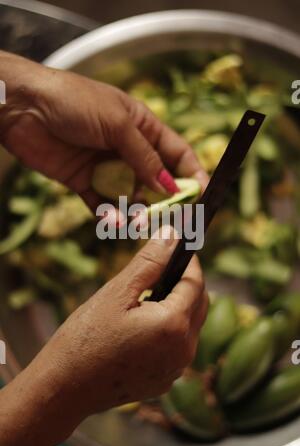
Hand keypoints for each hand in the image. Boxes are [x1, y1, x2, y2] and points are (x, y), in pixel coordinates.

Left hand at [0, 52, 208, 212]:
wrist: (23, 107)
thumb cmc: (74, 102)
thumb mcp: (118, 124)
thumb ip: (144, 157)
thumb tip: (170, 186)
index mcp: (143, 127)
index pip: (177, 154)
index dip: (192, 175)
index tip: (203, 197)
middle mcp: (127, 148)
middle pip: (156, 180)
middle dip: (165, 201)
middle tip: (171, 221)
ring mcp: (106, 167)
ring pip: (131, 197)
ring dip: (137, 212)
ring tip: (136, 222)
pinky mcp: (84, 182)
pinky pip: (103, 204)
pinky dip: (109, 215)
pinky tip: (112, 221)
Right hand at [0, 227, 207, 445]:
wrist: (65, 387)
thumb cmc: (86, 337)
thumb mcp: (117, 292)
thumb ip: (149, 262)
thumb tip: (171, 235)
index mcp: (174, 325)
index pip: (196, 282)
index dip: (189, 260)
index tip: (178, 246)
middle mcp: (184, 350)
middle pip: (199, 304)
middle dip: (186, 282)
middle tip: (162, 268)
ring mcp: (176, 369)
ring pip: (190, 325)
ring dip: (178, 305)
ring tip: (149, 295)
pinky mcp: (165, 381)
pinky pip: (178, 346)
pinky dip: (169, 329)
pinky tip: (143, 325)